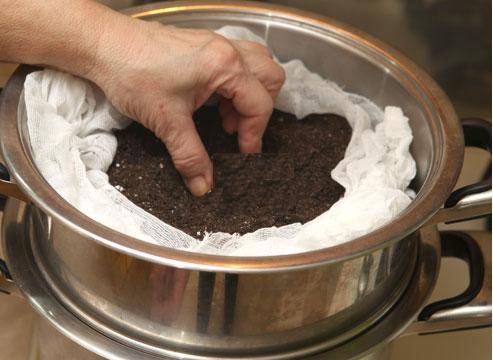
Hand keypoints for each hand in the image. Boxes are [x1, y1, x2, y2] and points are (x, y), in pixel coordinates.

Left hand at [87, 21, 284, 195]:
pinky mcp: (203, 45)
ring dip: (250, 94)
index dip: (254, 135)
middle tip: (238, 131)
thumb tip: (203, 185)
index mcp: (224, 65)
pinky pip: (236, 62)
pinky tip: (213, 101)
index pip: (259, 104)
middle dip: (260, 110)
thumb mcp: (166, 122)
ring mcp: (215, 44)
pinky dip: (234, 85)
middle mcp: (227, 50)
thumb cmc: (132, 73)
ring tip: (226, 116)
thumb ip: (190, 156)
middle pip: (270, 78)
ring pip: (257, 65)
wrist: (103, 46)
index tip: (243, 154)